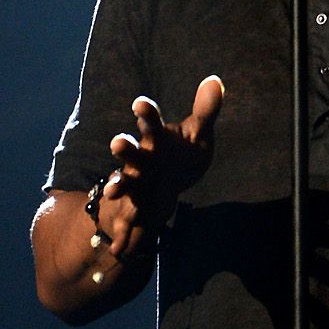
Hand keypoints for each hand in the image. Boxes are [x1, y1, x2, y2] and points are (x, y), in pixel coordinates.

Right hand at [101, 74, 224, 257]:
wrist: (170, 183)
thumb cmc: (181, 152)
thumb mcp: (197, 133)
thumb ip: (205, 110)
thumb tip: (215, 80)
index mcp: (156, 137)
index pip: (151, 121)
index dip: (146, 112)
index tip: (140, 103)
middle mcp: (142, 158)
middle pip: (131, 151)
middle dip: (125, 148)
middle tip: (118, 142)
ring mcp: (136, 183)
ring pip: (124, 184)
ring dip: (117, 186)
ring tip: (113, 190)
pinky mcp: (136, 206)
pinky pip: (127, 221)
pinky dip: (122, 234)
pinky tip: (118, 247)